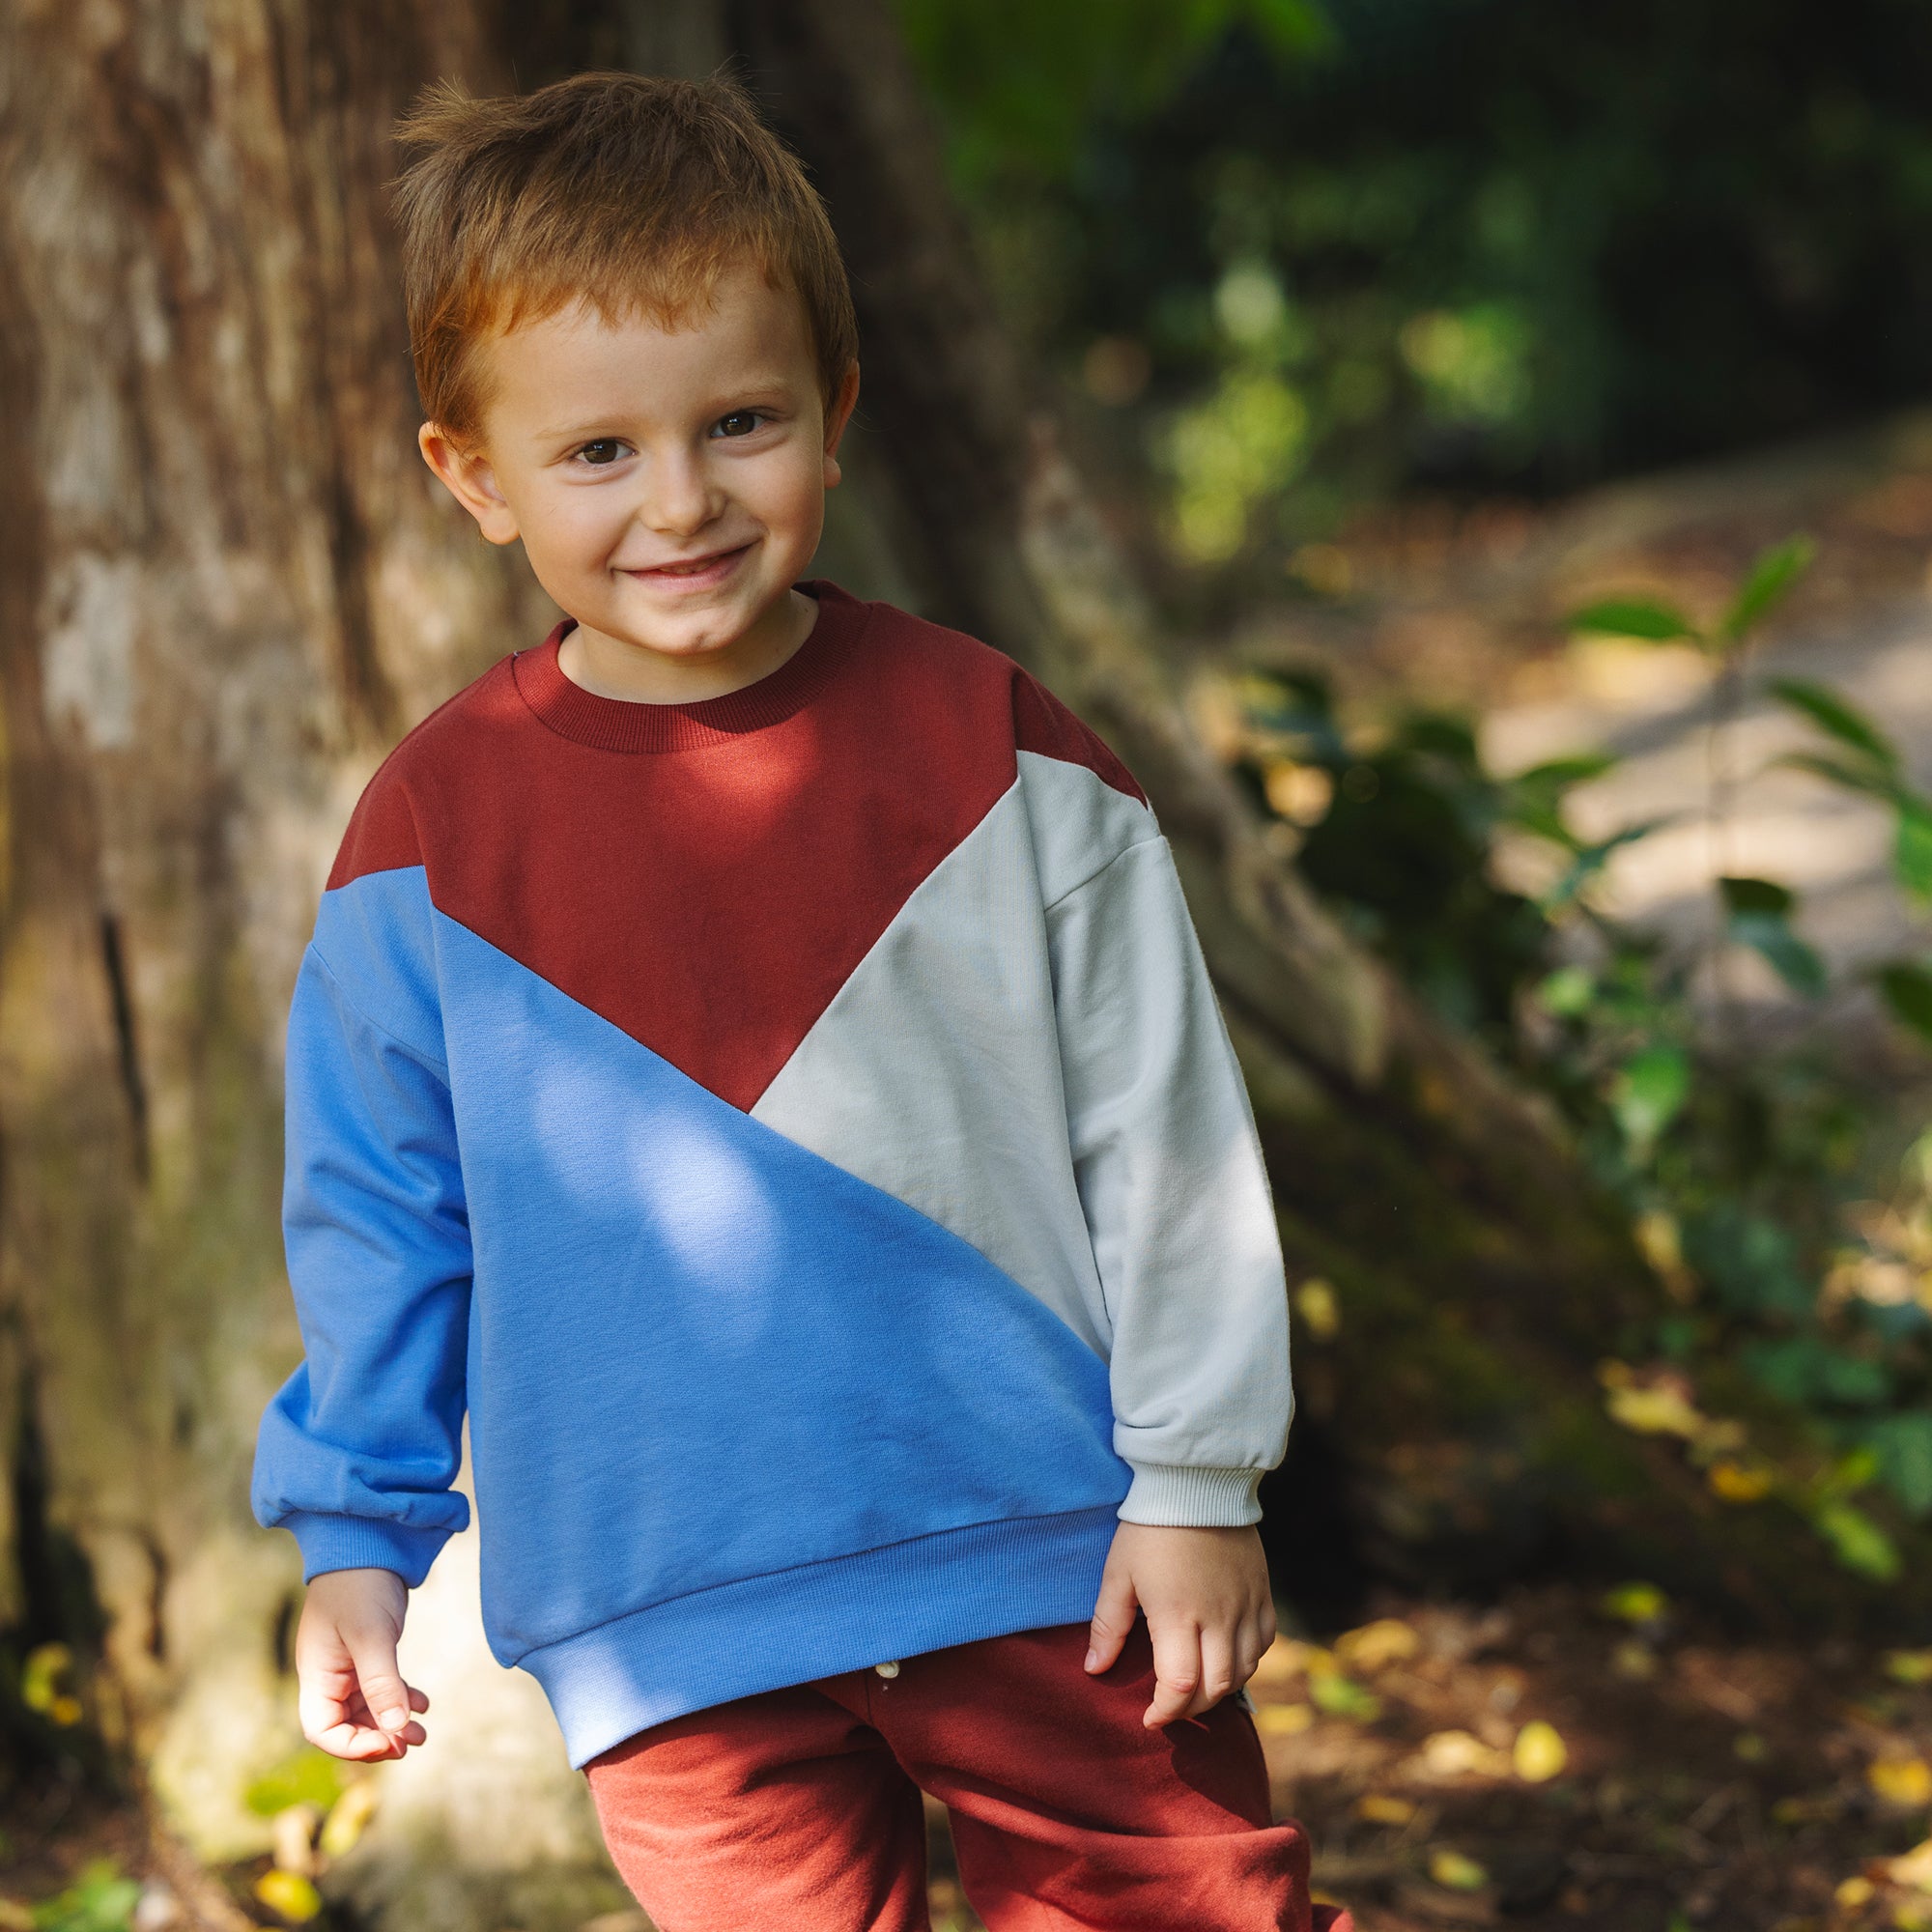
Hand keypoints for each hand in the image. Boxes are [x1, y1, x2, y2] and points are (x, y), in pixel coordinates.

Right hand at [295, 1568, 429, 1760]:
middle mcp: (328, 1675)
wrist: (367, 1543)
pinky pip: (380, 1688)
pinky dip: (399, 1699)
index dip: (354, 1746)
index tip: (389, 1744)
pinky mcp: (367, 1652)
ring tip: (422, 1732)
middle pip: (345, 1726)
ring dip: (392, 1723)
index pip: (323, 1730)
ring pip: (366, 1710)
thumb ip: (381, 1683)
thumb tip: (396, 1728)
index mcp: (317, 1675)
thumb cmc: (360, 1586)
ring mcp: (347, 1664)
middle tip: (411, 1743)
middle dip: (378, 1739)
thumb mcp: (371, 1635)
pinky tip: (423, 1703)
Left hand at [1084, 1522, 1275, 1728]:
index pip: (1180, 1687)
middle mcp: (1218, 1617)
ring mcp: (1246, 1605)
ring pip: (1244, 1670)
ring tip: (1197, 1689)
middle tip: (1171, 1707)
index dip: (1165, 1712)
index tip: (1149, 1718)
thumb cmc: (1150, 1528)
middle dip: (1191, 1709)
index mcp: (1177, 1615)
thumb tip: (1094, 1669)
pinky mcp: (1262, 1592)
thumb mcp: (1118, 1573)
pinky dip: (1247, 1661)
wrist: (1196, 1482)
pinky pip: (1265, 1642)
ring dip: (1220, 1689)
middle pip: (1215, 1688)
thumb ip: (1109, 1625)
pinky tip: (1228, 1658)